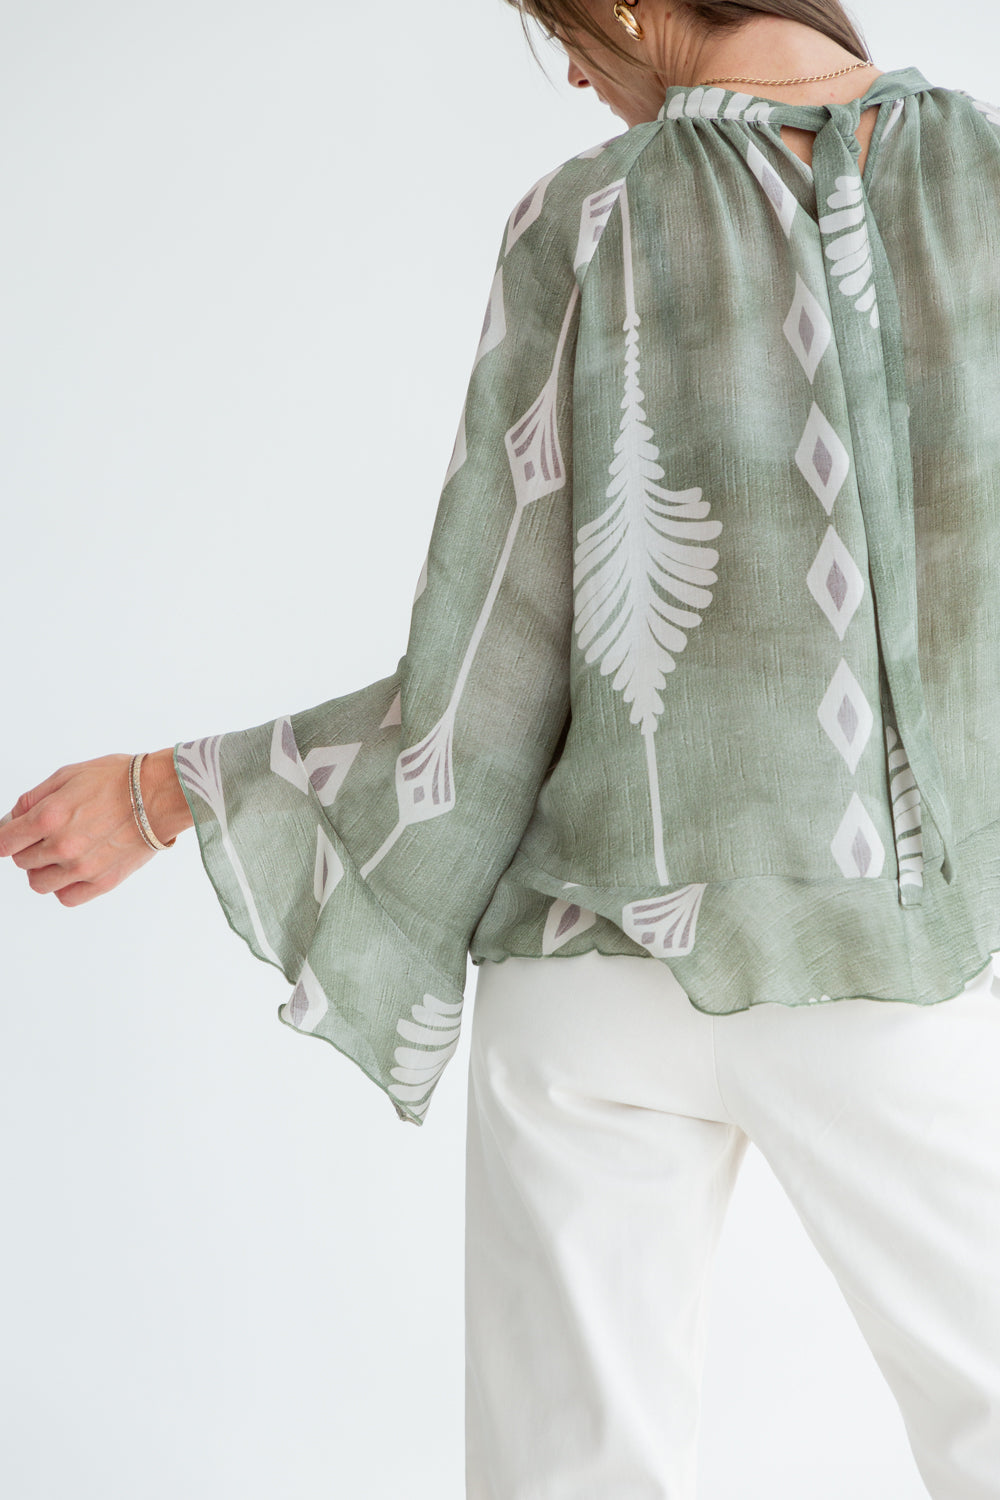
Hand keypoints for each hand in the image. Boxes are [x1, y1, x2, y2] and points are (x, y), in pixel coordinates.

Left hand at [0, 750, 189, 906]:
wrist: (160, 794)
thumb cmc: (120, 780)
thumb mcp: (69, 775)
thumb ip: (34, 798)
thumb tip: (14, 818)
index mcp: (49, 817)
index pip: (4, 842)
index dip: (5, 838)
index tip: (10, 837)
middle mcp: (62, 846)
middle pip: (22, 862)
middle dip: (28, 848)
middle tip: (45, 836)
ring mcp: (83, 867)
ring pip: (39, 883)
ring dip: (42, 870)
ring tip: (59, 855)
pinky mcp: (103, 882)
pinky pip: (67, 897)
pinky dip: (64, 887)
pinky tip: (73, 871)